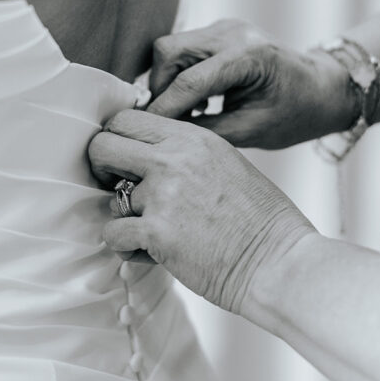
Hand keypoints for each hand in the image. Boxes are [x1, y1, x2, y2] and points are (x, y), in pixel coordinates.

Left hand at [88, 110, 315, 313]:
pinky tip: (153, 254)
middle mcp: (174, 159)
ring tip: (157, 235)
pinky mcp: (157, 231)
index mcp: (192, 138)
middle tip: (119, 191)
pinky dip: (128, 249)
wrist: (278, 261)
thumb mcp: (225, 163)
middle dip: (102, 170)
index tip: (122, 161)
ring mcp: (163, 194)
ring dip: (127, 220)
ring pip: (110, 201)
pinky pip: (113, 235)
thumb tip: (143, 158)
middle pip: (102, 146)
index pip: (127, 119)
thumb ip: (184, 154)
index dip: (116, 140)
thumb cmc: (259, 221)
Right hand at [148, 19, 352, 148]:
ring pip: (171, 49)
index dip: (163, 108)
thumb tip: (165, 134)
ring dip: (167, 82)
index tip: (145, 132)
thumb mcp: (254, 132)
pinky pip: (184, 51)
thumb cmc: (297, 112)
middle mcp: (233, 33)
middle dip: (158, 89)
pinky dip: (179, 76)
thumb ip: (207, 130)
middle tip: (166, 122)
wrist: (323, 88)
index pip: (190, 81)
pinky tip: (196, 103)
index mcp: (249, 56)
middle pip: (169, 51)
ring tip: (185, 115)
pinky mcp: (220, 33)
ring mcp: (225, 27)